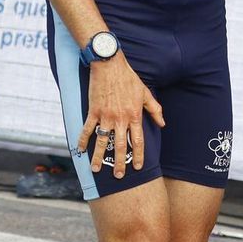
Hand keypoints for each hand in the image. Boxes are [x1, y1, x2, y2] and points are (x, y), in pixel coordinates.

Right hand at [77, 55, 163, 178]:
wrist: (110, 65)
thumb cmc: (129, 78)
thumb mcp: (145, 93)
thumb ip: (155, 110)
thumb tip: (162, 124)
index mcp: (134, 115)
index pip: (138, 141)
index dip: (138, 155)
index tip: (137, 166)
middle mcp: (120, 119)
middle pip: (120, 146)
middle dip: (119, 162)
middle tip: (119, 176)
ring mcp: (106, 116)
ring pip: (102, 141)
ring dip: (98, 157)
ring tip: (95, 169)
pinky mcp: (94, 111)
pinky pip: (88, 129)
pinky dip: (83, 140)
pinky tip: (80, 150)